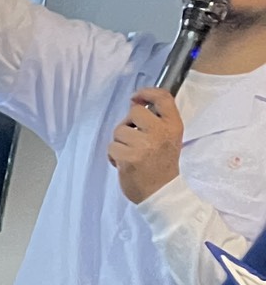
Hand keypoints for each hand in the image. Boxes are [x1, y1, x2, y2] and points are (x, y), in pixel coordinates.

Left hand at [109, 88, 184, 202]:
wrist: (161, 192)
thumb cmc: (162, 164)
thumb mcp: (169, 138)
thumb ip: (156, 121)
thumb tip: (135, 102)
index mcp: (173, 125)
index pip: (163, 98)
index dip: (147, 93)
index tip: (136, 97)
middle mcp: (160, 132)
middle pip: (134, 112)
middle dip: (128, 124)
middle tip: (133, 138)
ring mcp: (144, 145)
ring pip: (119, 131)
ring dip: (120, 142)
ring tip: (130, 154)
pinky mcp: (129, 157)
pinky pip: (111, 147)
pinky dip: (113, 156)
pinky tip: (124, 163)